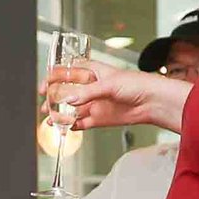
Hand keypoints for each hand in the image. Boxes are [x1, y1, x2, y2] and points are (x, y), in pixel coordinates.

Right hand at [43, 57, 185, 133]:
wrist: (152, 102)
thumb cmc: (137, 84)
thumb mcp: (110, 84)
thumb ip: (88, 93)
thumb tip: (70, 99)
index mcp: (92, 71)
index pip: (67, 72)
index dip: (54, 78)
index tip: (45, 86)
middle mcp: (90, 87)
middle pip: (65, 92)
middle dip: (53, 99)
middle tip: (46, 106)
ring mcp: (93, 103)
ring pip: (70, 110)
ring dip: (59, 115)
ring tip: (51, 120)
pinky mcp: (97, 118)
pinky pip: (79, 123)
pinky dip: (70, 126)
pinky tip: (64, 127)